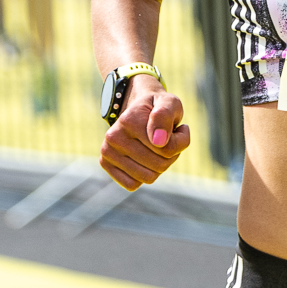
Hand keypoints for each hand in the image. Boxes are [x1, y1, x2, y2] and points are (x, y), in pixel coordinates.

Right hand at [98, 76, 190, 190]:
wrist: (137, 108)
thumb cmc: (158, 107)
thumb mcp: (170, 103)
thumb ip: (166, 115)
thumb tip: (159, 141)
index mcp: (130, 120)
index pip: (167, 148)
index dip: (181, 140)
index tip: (178, 128)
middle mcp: (114, 137)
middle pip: (159, 165)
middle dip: (171, 155)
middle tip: (168, 139)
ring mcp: (107, 151)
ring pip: (148, 178)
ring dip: (160, 166)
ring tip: (157, 148)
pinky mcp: (105, 163)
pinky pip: (132, 184)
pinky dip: (144, 175)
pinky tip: (144, 159)